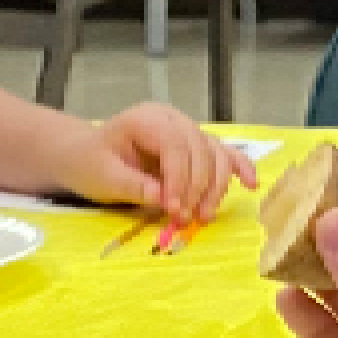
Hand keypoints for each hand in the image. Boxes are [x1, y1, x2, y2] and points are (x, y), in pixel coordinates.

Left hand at [57, 101, 252, 224]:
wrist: (86, 157)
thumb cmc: (91, 164)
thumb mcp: (103, 177)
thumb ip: (133, 185)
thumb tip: (164, 197)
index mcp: (147, 119)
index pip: (175, 145)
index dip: (179, 179)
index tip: (174, 210)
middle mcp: (172, 119)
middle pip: (200, 150)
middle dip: (198, 187)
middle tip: (186, 218)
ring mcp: (187, 131)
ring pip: (216, 154)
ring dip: (216, 187)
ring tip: (204, 216)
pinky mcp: (196, 147)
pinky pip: (224, 154)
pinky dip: (239, 168)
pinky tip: (251, 184)